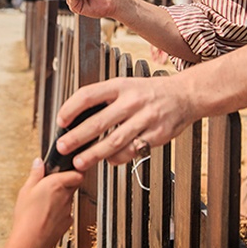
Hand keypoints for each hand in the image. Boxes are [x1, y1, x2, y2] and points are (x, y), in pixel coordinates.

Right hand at [2, 158, 83, 247]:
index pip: (77, 173)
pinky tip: (47, 214)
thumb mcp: (26, 190)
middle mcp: (66, 195)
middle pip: (73, 185)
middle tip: (50, 186)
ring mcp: (68, 209)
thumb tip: (39, 162)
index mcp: (57, 184)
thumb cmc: (27, 216)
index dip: (74, 170)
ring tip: (44, 202)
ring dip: (60, 198)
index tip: (67, 170)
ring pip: (69, 199)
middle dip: (64, 184)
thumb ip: (35, 174)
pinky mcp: (67, 222)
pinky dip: (59, 212)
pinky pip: (66, 212)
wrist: (31, 241)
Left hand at [54, 75, 195, 170]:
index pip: (89, 95)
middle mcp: (132, 101)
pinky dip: (117, 158)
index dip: (71, 108)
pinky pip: (132, 151)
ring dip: (94, 153)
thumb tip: (77, 119)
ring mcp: (145, 118)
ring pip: (115, 141)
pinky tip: (109, 160)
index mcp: (120, 86)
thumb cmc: (151, 92)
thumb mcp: (127, 86)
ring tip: (79, 161)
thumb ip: (105, 99)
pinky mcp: (156, 135)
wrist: (185, 95)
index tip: (61, 120)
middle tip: (63, 146)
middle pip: (99, 121)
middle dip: (77, 136)